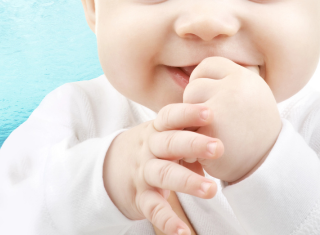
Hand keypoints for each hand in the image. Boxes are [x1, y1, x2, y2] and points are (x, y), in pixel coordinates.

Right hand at [103, 103, 223, 234]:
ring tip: (211, 190)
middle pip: (168, 143)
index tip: (209, 113)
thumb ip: (188, 133)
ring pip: (163, 174)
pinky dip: (167, 221)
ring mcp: (143, 173)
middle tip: (218, 148)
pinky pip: (153, 208)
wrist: (110, 167)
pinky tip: (183, 232)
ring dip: (187, 181)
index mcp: (156, 130)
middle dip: (193, 144)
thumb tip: (225, 135)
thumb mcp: (164, 134)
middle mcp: (148, 149)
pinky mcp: (140, 197)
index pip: (169, 117)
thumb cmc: (152, 148)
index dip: (187, 113)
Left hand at [184, 57, 281, 182]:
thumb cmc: (252, 130)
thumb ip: (225, 82)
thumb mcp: (249, 96)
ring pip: (186, 107)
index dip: (203, 80)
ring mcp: (221, 108)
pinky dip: (190, 140)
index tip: (210, 97)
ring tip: (212, 134)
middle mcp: (235, 89)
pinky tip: (207, 149)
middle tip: (214, 122)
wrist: (267, 166)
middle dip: (197, 104)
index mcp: (245, 77)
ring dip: (191, 122)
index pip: (208, 65)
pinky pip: (184, 128)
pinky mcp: (208, 130)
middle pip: (194, 86)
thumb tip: (190, 70)